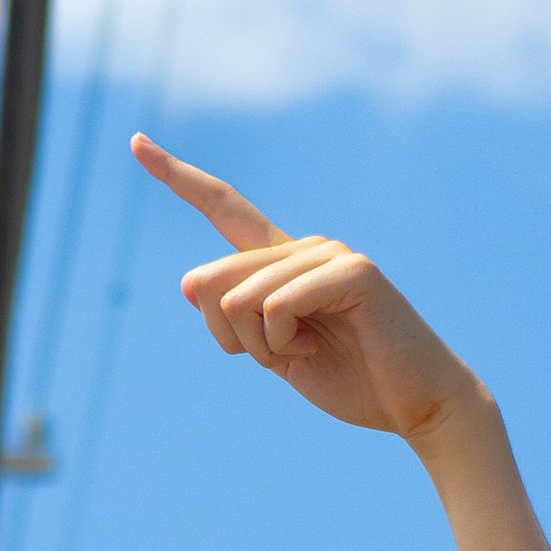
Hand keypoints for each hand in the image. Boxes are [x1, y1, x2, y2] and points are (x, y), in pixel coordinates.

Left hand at [131, 134, 489, 449]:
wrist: (414, 406)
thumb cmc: (349, 379)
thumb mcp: (272, 351)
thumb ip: (235, 317)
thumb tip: (192, 282)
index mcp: (281, 262)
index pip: (224, 208)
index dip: (177, 177)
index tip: (136, 144)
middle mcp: (303, 246)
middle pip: (209, 280)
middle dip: (229, 336)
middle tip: (283, 354)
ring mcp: (330, 253)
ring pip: (238, 297)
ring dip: (259, 345)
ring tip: (308, 351)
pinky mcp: (354, 271)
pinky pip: (274, 304)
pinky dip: (280, 341)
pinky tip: (318, 346)